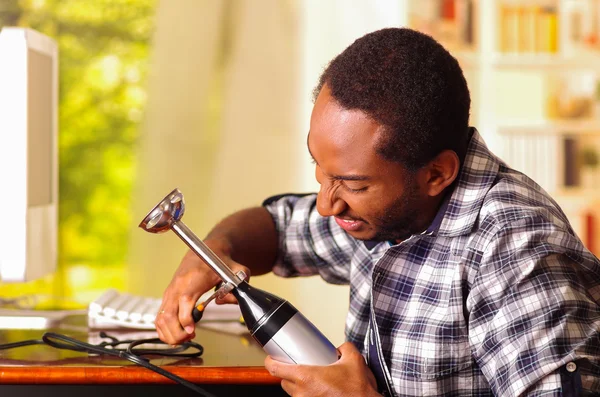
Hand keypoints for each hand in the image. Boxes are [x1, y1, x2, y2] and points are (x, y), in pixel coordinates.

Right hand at [155, 239, 249, 344]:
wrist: (205, 251)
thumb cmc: (218, 262)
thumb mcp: (237, 271)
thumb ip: (241, 284)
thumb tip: (227, 300)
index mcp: (194, 278)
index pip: (184, 300)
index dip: (185, 318)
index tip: (192, 330)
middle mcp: (178, 286)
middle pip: (169, 315)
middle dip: (178, 333)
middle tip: (192, 336)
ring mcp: (170, 292)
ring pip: (161, 319)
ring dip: (171, 334)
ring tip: (187, 336)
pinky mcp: (167, 297)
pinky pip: (159, 318)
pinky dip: (165, 330)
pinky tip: (178, 334)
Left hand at [264, 342, 379, 396]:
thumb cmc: (357, 391)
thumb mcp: (354, 360)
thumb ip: (345, 348)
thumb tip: (341, 348)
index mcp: (307, 378)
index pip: (276, 369)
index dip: (271, 361)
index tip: (271, 358)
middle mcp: (303, 393)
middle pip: (283, 381)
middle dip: (288, 373)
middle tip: (297, 367)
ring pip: (293, 393)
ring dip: (298, 386)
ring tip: (311, 381)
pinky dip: (307, 395)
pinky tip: (317, 391)